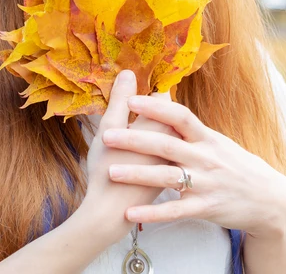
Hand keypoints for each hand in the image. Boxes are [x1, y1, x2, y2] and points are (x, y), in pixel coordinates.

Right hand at [79, 71, 177, 243]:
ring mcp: (177, 162)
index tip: (134, 95)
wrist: (114, 214)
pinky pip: (170, 160)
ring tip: (137, 136)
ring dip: (158, 135)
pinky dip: (158, 155)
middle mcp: (177, 142)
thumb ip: (121, 100)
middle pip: (172, 119)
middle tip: (134, 110)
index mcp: (163, 125)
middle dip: (155, 113)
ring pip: (172, 141)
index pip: (164, 99)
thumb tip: (128, 72)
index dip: (148, 95)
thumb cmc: (107, 168)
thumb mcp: (109, 129)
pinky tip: (141, 158)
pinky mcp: (172, 179)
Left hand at [101, 95, 285, 237]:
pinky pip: (175, 211)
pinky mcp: (206, 207)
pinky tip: (130, 214)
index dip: (155, 107)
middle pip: (166, 145)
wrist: (269, 198)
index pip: (180, 116)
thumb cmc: (234, 165)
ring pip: (167, 177)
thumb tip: (163, 101)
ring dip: (137, 175)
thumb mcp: (216, 141)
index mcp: (206, 138)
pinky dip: (152, 213)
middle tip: (106, 136)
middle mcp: (205, 158)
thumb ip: (189, 128)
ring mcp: (206, 183)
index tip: (131, 99)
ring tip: (111, 172)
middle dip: (135, 140)